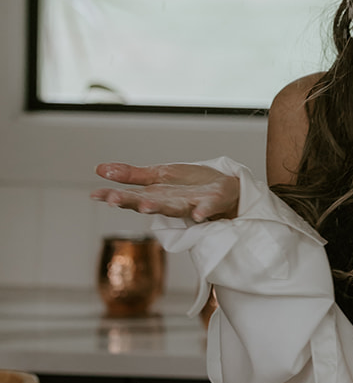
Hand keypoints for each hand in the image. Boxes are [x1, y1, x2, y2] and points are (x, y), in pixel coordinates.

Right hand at [91, 162, 238, 222]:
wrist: (227, 189)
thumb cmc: (192, 185)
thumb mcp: (159, 176)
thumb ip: (132, 175)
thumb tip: (99, 169)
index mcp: (157, 196)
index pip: (131, 196)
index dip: (113, 196)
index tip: (95, 195)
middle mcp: (172, 203)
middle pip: (149, 203)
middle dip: (132, 202)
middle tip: (114, 200)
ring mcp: (193, 204)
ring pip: (174, 207)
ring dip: (160, 207)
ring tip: (146, 206)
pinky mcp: (214, 202)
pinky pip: (208, 208)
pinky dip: (203, 211)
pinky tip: (199, 213)